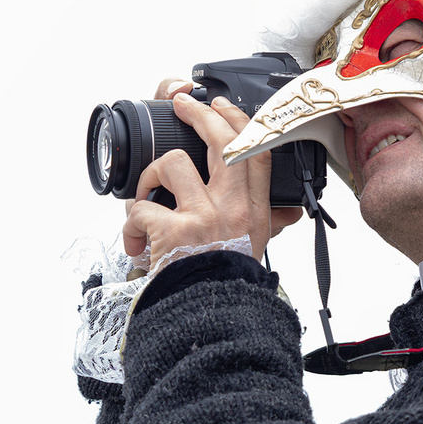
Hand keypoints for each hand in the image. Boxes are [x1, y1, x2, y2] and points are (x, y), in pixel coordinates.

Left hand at [122, 93, 301, 267]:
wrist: (209, 316)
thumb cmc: (228, 283)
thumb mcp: (257, 249)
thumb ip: (271, 224)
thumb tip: (291, 213)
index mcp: (255, 210)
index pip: (256, 152)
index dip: (240, 122)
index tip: (223, 107)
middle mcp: (233, 209)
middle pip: (222, 142)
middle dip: (200, 115)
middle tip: (181, 106)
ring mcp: (204, 217)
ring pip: (173, 164)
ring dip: (151, 177)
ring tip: (145, 197)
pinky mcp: (174, 231)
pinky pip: (141, 209)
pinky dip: (131, 224)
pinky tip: (135, 241)